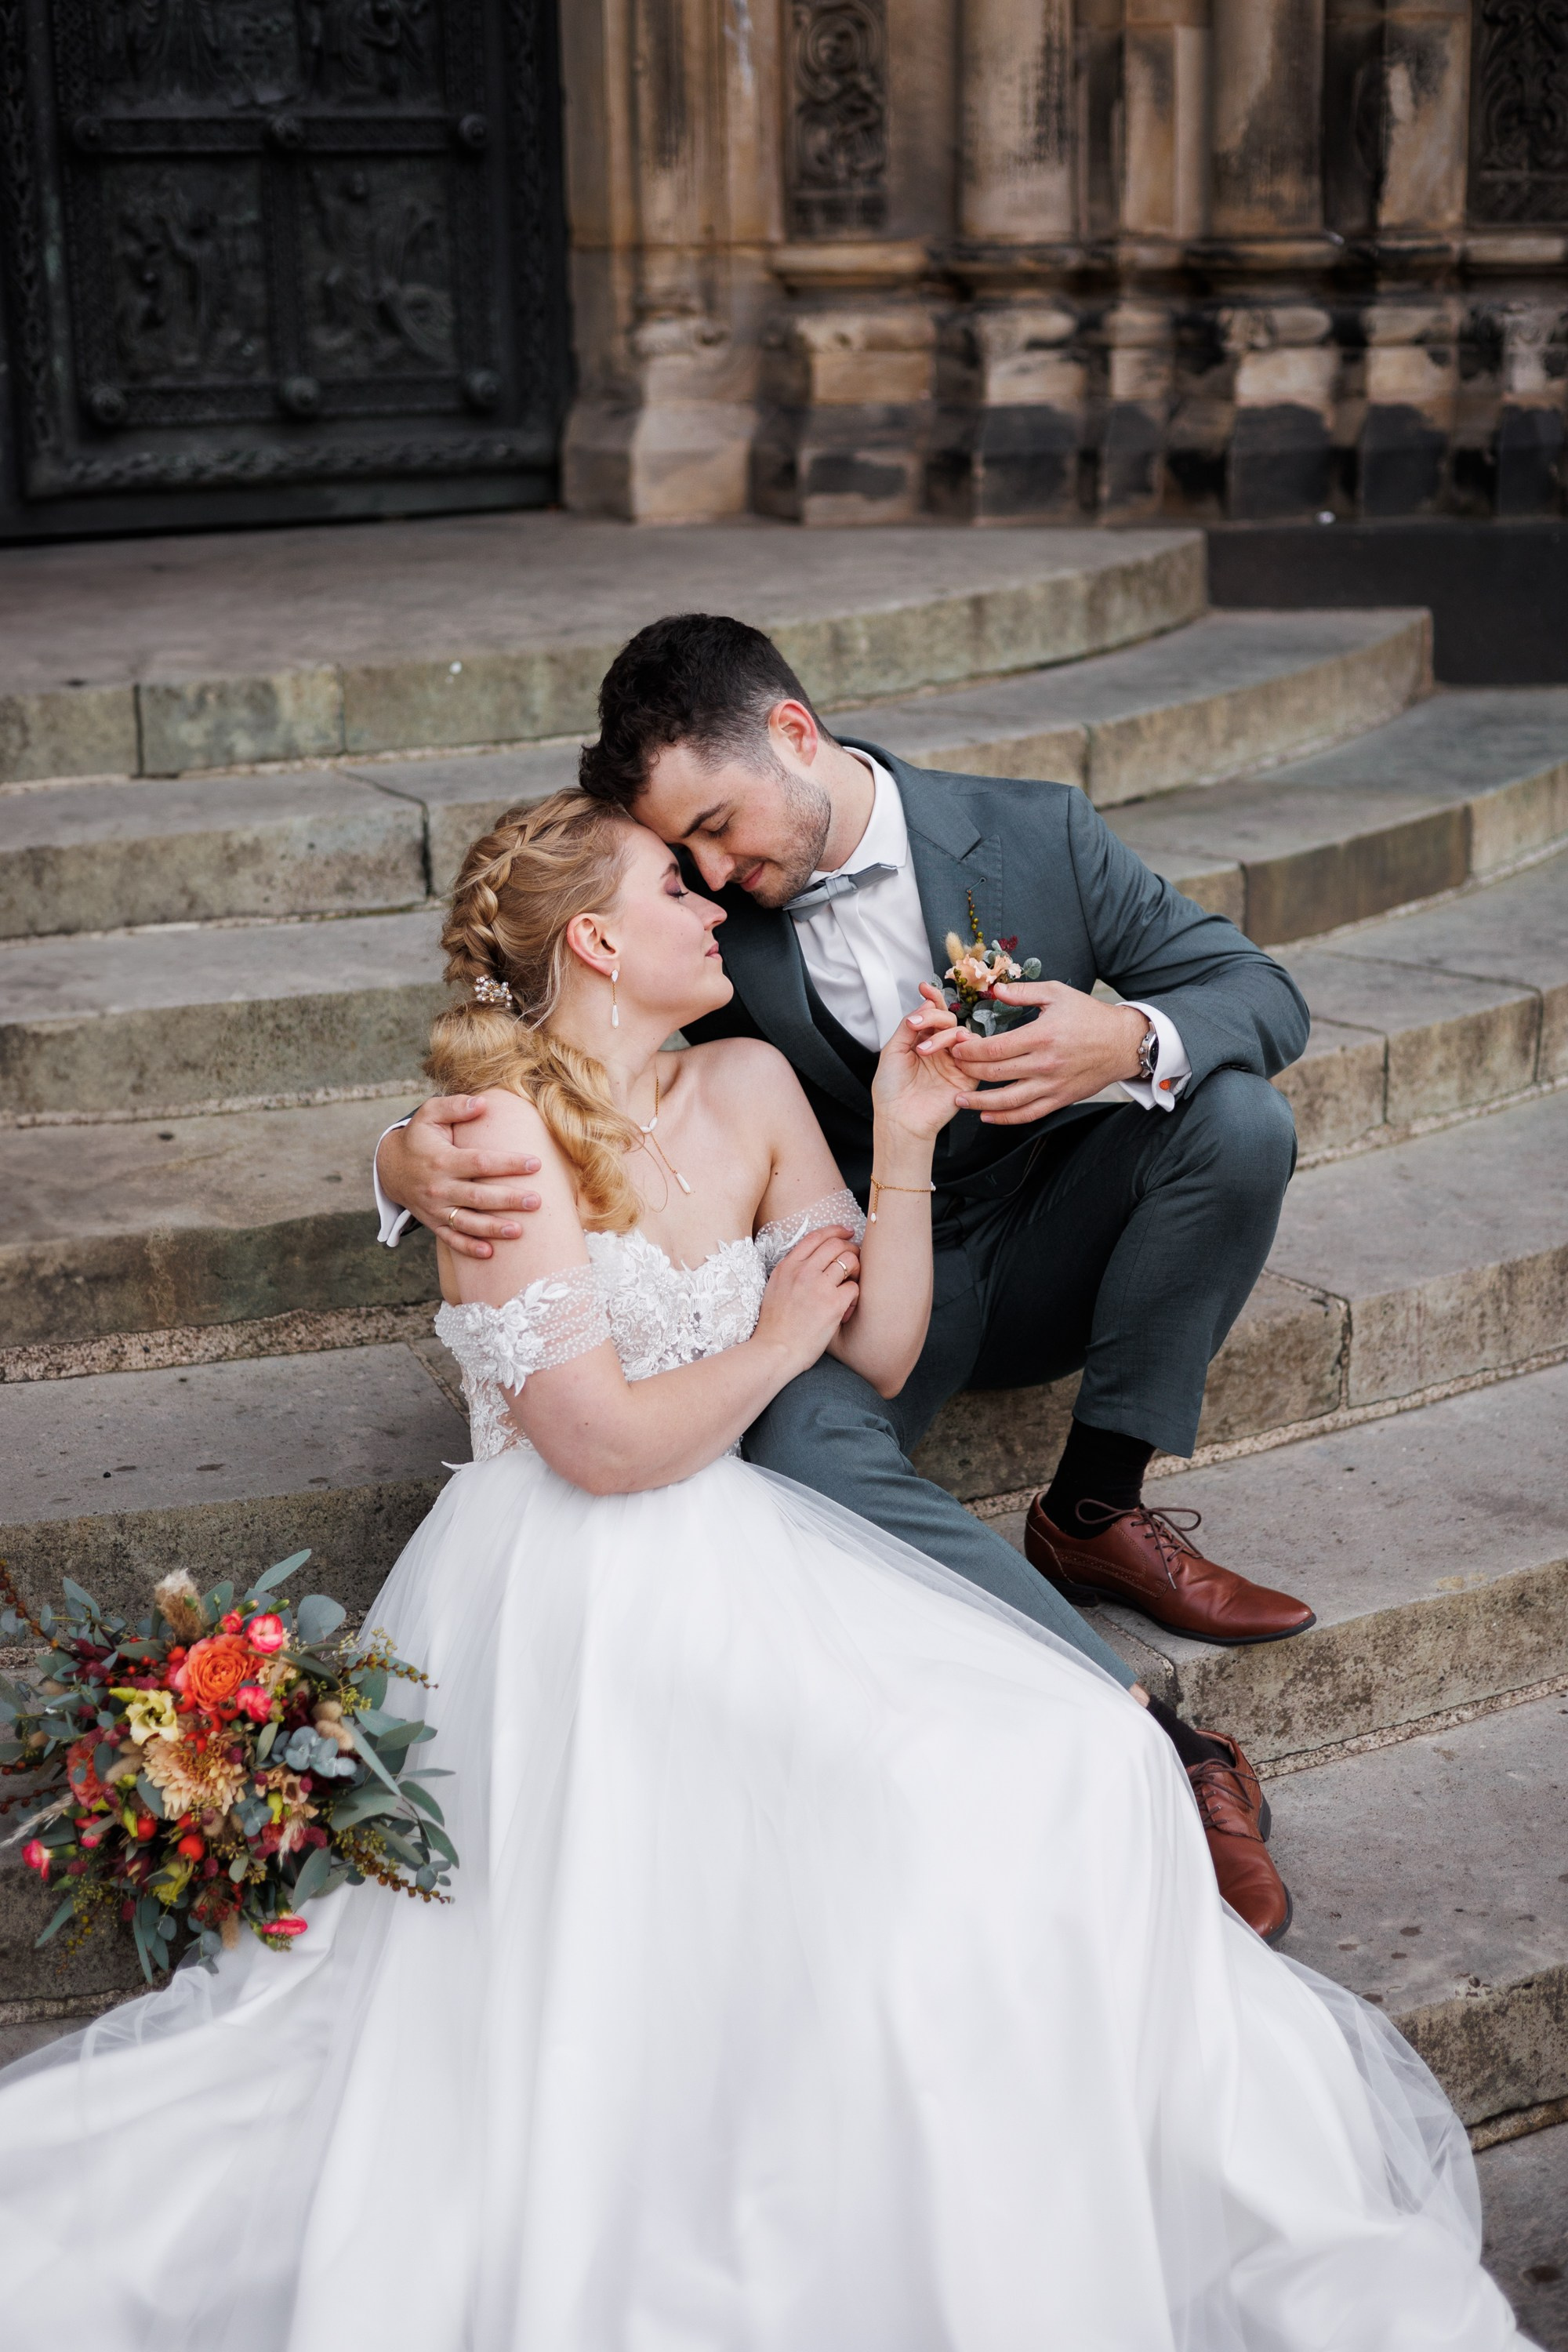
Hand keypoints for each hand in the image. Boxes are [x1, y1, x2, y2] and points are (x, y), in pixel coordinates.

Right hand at [379, 1096, 542, 1260]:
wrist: (391, 1167)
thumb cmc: (420, 1137)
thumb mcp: (430, 1114)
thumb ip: (455, 1106)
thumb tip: (482, 1102)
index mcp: (442, 1159)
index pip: (480, 1163)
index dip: (508, 1163)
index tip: (535, 1163)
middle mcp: (438, 1187)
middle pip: (477, 1197)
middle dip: (508, 1200)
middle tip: (537, 1201)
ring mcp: (435, 1208)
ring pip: (467, 1222)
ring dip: (493, 1229)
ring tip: (519, 1231)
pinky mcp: (433, 1222)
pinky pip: (451, 1239)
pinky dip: (468, 1248)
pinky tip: (490, 1253)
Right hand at [753, 1227, 860, 1372]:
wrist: (775, 1350)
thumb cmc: (775, 1327)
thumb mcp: (774, 1289)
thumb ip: (791, 1272)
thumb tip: (812, 1261)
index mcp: (787, 1267)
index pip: (816, 1237)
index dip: (835, 1231)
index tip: (846, 1233)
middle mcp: (803, 1271)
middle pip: (836, 1244)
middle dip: (851, 1248)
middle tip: (855, 1259)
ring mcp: (818, 1286)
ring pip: (849, 1261)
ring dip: (856, 1271)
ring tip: (850, 1285)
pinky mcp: (833, 1303)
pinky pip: (854, 1288)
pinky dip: (854, 1297)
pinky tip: (847, 1309)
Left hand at [871, 985, 966, 1140]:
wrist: (899, 1119)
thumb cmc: (891, 1090)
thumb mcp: (893, 1051)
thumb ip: (909, 1026)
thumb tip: (927, 1005)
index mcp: (921, 1042)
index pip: (932, 1015)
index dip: (931, 999)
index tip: (924, 987)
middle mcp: (939, 1050)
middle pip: (948, 1020)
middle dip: (934, 1018)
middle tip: (916, 1028)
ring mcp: (954, 1061)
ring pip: (961, 1033)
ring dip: (943, 1035)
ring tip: (924, 1051)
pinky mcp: (968, 1075)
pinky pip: (977, 1052)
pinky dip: (967, 1045)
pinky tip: (953, 1050)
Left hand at [945, 984, 1147, 1125]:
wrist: (1123, 1043)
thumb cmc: (1089, 1015)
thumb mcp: (1057, 994)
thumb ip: (1024, 992)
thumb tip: (994, 990)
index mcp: (1041, 1035)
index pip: (996, 1047)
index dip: (971, 1050)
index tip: (956, 1047)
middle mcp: (1045, 1063)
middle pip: (996, 1073)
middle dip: (969, 1071)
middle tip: (952, 1068)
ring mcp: (1052, 1084)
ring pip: (1009, 1100)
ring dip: (980, 1103)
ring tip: (959, 1099)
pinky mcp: (1060, 1099)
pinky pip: (1029, 1114)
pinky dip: (1006, 1118)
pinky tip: (987, 1117)